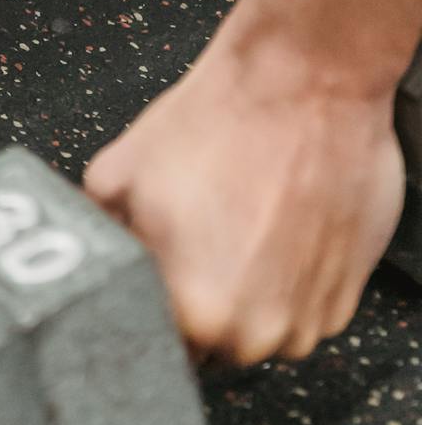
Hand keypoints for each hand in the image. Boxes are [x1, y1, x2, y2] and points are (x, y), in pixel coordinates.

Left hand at [84, 27, 404, 363]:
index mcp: (194, 312)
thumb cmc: (219, 120)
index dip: (144, 305)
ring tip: (238, 221)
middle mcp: (256, 332)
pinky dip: (286, 277)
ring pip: (257, 323)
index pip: (153, 342)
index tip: (149, 278)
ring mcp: (308, 319)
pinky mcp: (343, 298)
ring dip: (244, 289)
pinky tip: (275, 222)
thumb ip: (99, 235)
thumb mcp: (116, 172)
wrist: (304, 82)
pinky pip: (300, 306)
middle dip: (193, 295)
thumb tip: (81, 257)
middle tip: (192, 236)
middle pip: (208, 339)